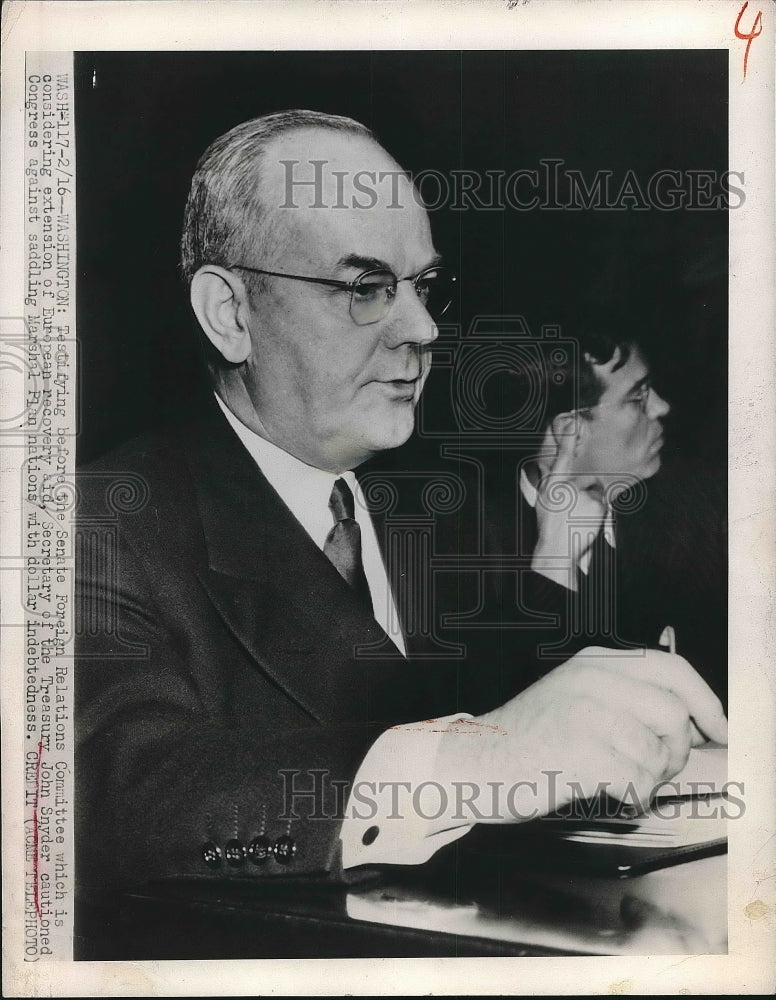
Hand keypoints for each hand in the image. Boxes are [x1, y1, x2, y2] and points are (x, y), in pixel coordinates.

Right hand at [436, 647, 727, 821]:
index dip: (705, 701)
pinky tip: (610, 793)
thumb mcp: (575, 697)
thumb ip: (626, 698)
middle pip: (673, 715)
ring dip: (648, 778)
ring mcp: (585, 712)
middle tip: (652, 768)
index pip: (672, 669)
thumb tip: (692, 723)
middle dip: (674, 752)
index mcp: (594, 662)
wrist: (477, 761)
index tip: (720, 728)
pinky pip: (636, 779)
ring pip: (657, 752)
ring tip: (619, 780)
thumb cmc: (528, 738)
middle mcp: (591, 678)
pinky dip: (632, 797)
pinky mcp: (581, 750)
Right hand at [531, 415, 606, 589]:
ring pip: (594, 488)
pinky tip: (585, 518)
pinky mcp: (598, 504)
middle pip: (584, 475)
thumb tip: (562, 465)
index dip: (569, 436)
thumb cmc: (550, 523)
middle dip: (582, 486)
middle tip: (570, 505)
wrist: (558, 549)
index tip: (573, 420)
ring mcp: (585, 495)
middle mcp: (569, 486)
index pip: (563, 455)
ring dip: (590, 498)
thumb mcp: (545, 497)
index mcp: (553, 482)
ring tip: (577, 514)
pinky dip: (597, 507)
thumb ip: (554, 479)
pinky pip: (601, 499)